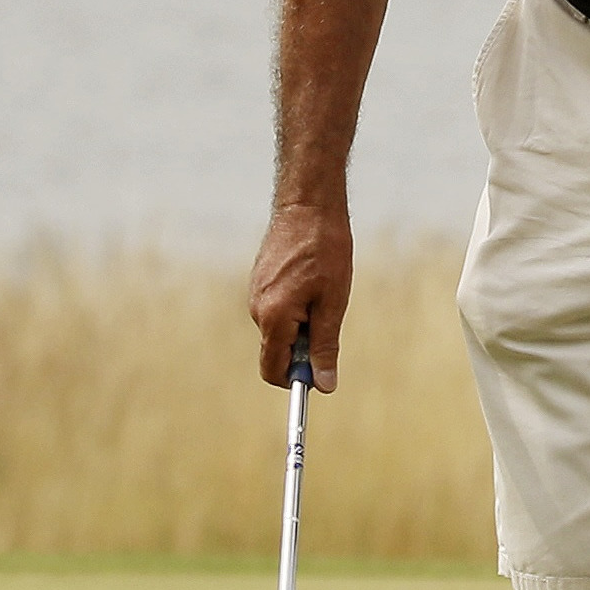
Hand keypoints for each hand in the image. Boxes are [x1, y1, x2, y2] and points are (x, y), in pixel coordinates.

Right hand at [246, 202, 352, 390]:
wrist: (308, 205)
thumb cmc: (325, 250)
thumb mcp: (333, 303)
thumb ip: (325, 346)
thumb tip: (324, 384)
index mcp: (274, 317)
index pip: (273, 370)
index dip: (296, 380)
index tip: (320, 370)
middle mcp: (257, 309)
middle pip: (277, 351)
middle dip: (303, 348)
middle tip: (329, 316)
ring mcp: (255, 294)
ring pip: (279, 330)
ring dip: (301, 325)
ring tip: (322, 291)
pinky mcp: (259, 282)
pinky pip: (276, 310)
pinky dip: (295, 308)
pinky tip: (311, 281)